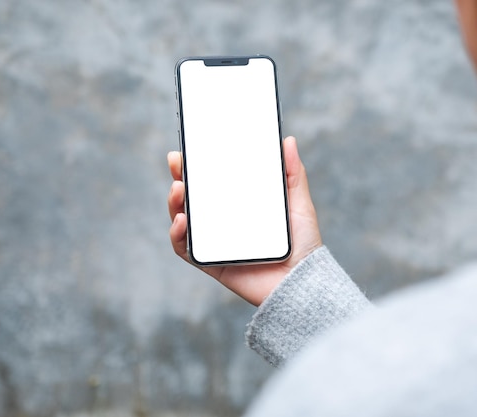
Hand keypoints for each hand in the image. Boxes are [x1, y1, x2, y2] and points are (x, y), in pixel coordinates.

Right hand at [167, 136, 322, 305]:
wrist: (302, 282)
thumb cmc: (303, 244)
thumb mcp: (299, 203)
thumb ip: (293, 174)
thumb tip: (288, 140)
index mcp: (240, 205)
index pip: (213, 181)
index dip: (197, 165)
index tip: (188, 149)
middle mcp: (223, 222)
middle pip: (193, 197)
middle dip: (180, 177)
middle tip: (177, 163)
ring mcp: (215, 242)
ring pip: (183, 219)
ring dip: (174, 203)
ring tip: (179, 190)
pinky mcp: (211, 263)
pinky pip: (186, 249)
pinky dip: (177, 235)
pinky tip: (182, 221)